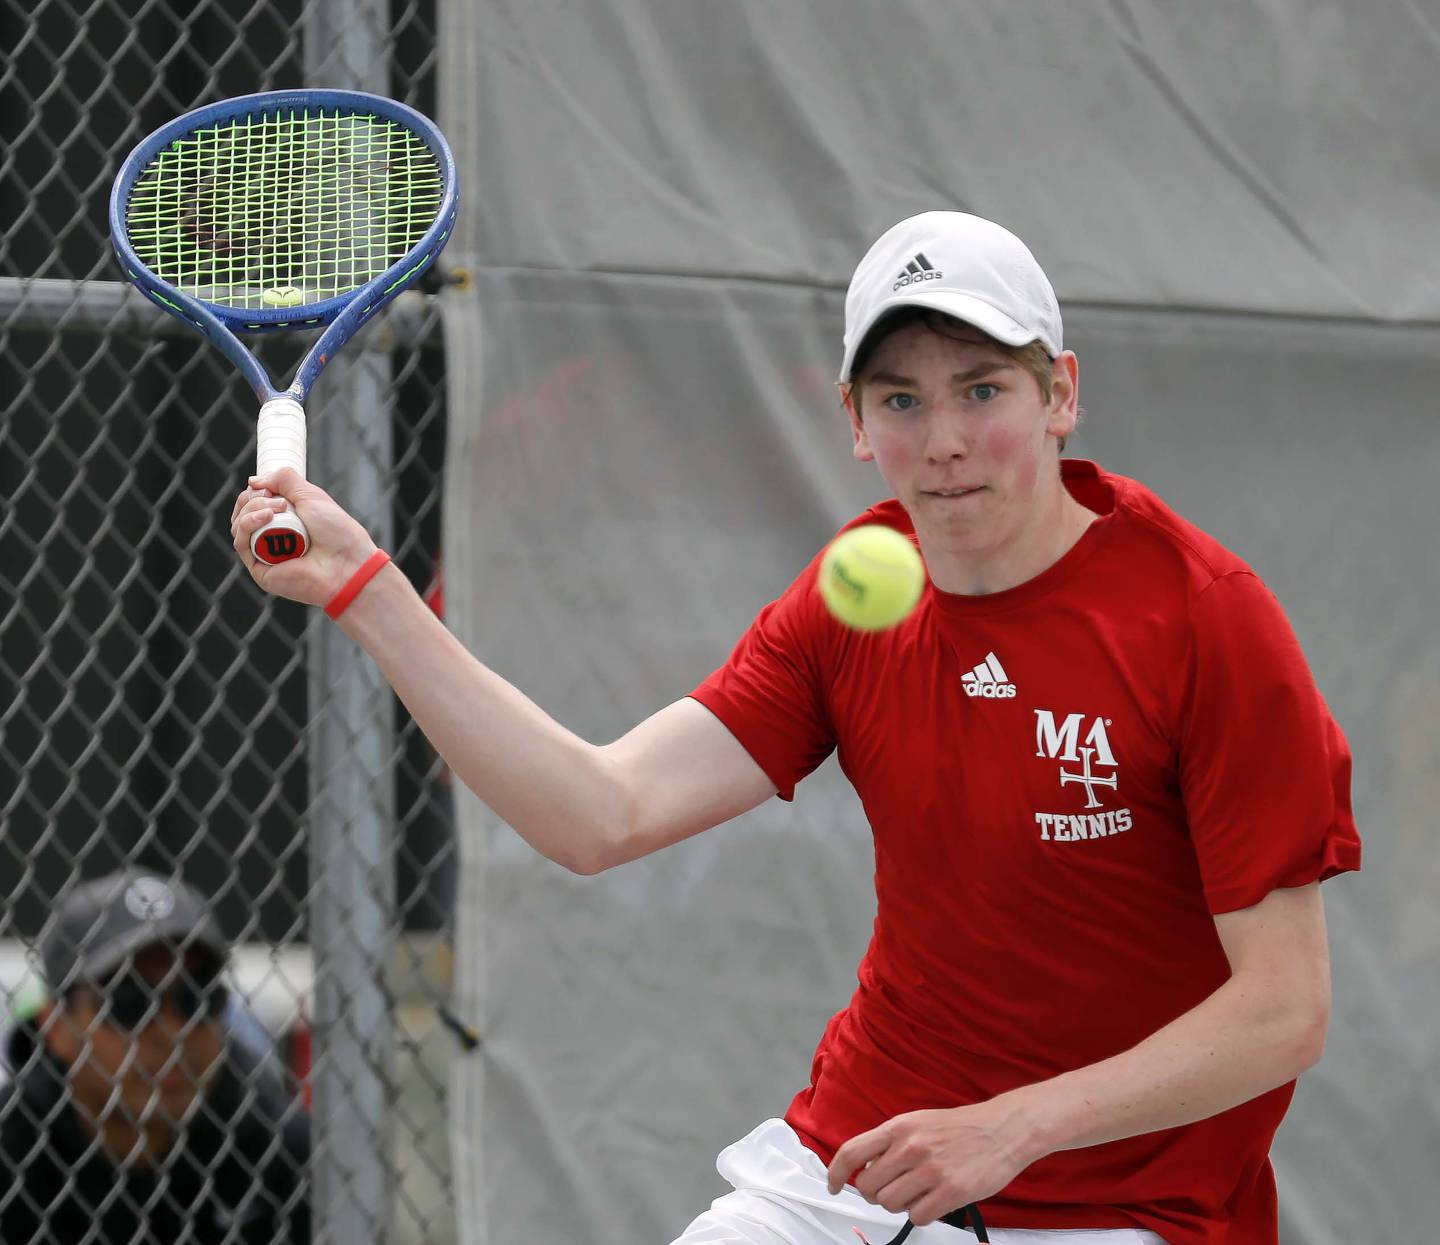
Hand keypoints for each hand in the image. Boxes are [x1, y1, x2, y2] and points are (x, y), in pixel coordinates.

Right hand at [230, 467, 378, 606]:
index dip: (255, 492)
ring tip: (277, 509)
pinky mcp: (260, 570)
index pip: (253, 504)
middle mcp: (271, 538)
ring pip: (239, 526)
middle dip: (253, 499)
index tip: (269, 488)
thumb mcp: (310, 495)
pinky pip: (241, 543)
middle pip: (242, 513)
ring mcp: (264, 555)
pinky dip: (248, 525)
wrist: (347, 562)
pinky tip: (266, 517)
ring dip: (252, 509)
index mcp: (283, 522)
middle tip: (277, 499)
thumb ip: (284, 480)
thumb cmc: (336, 531)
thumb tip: (252, 481)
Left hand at [826, 1101, 1035, 1226]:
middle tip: (891, 1189)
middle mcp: (910, 1147)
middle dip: (875, 1194)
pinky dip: (921, 1214)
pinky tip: (934, 1200)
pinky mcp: (950, 1192)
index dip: (836, 1173)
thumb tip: (865, 1168)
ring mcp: (930, 1170)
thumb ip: (890, 1142)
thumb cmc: (958, 1128)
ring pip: (890, 1204)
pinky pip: (917, 1217)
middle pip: (869, 1186)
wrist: (1002, 1129)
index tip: (833, 1185)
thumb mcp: (918, 1122)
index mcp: (899, 1127)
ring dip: (900, 1204)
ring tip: (918, 1192)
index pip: (852, 1152)